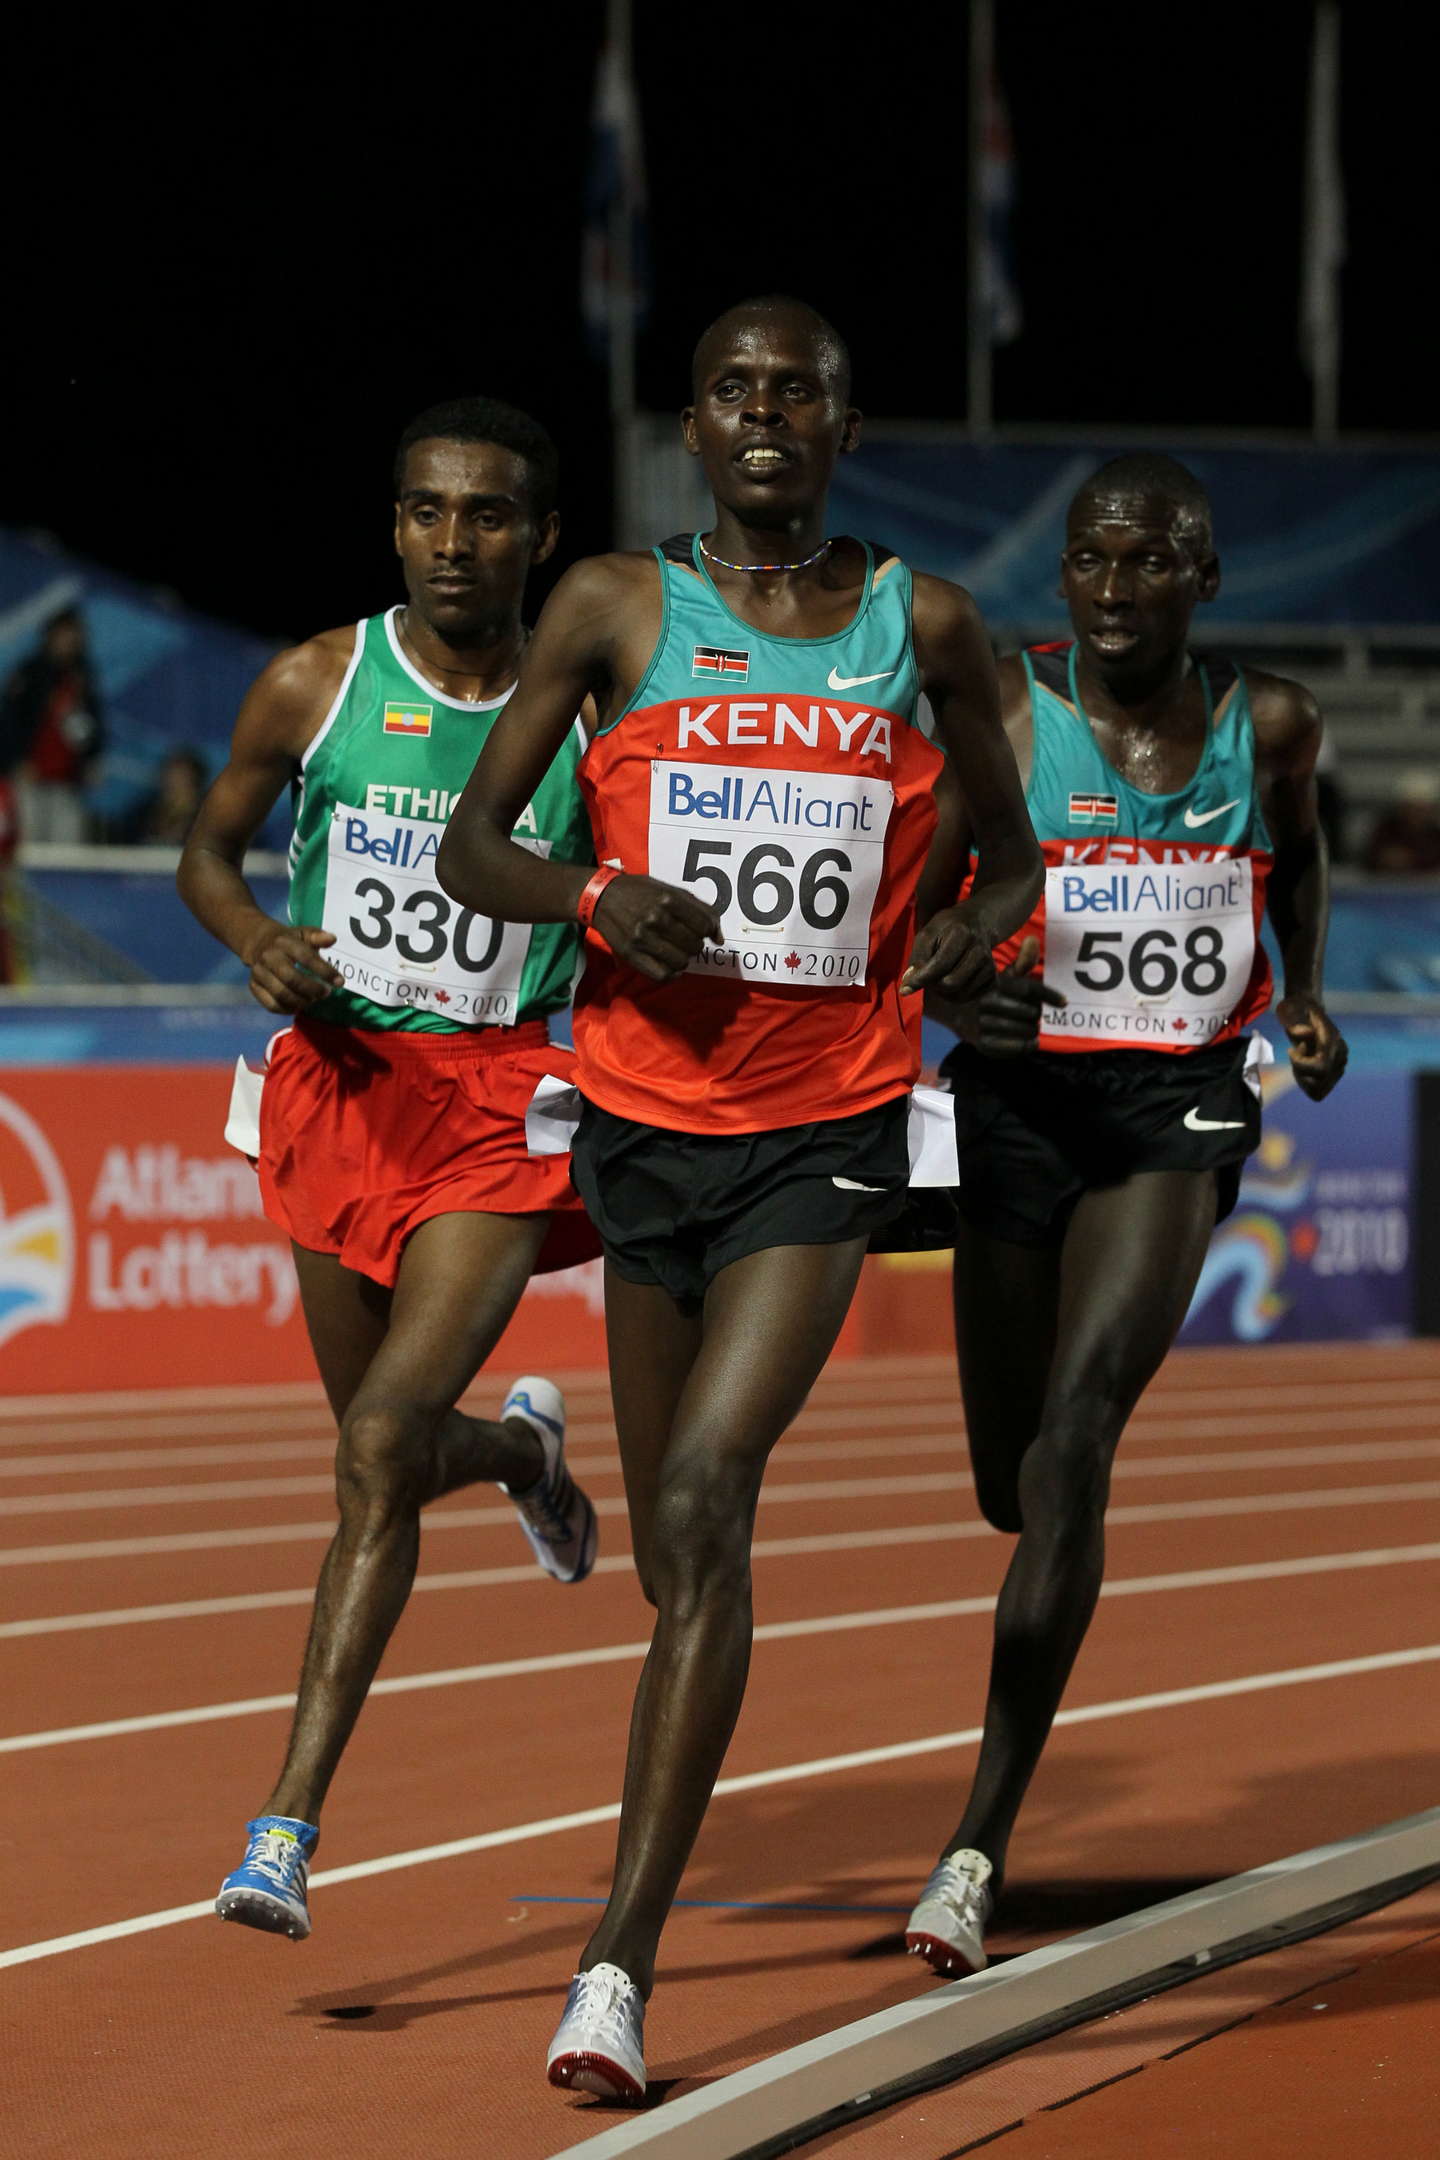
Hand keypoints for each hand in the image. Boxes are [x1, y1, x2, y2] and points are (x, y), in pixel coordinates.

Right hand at [245, 922, 343, 1013]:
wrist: (258, 942)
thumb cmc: (288, 940)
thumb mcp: (303, 933)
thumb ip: (317, 937)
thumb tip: (332, 939)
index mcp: (284, 943)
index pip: (306, 957)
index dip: (324, 971)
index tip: (340, 982)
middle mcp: (269, 957)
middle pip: (291, 978)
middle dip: (312, 989)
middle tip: (326, 993)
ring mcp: (259, 973)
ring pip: (281, 994)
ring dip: (301, 1001)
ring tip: (313, 999)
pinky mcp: (254, 986)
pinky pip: (271, 1005)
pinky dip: (288, 1009)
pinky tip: (299, 1005)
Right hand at [593, 874, 721, 983]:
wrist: (601, 896)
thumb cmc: (640, 891)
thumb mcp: (670, 890)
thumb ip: (699, 909)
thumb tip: (719, 938)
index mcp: (668, 899)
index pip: (704, 925)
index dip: (707, 931)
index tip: (700, 931)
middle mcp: (656, 918)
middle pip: (695, 945)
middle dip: (694, 944)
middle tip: (684, 939)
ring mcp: (642, 938)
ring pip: (681, 962)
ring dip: (683, 959)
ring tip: (675, 950)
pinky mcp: (631, 954)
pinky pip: (662, 975)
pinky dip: (671, 974)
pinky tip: (669, 965)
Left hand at [901, 905, 996, 1001]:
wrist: (978, 923)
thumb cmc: (947, 929)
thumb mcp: (927, 934)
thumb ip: (916, 959)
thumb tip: (908, 987)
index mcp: (962, 934)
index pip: (939, 965)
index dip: (920, 979)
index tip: (905, 988)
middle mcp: (980, 951)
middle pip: (950, 983)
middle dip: (932, 985)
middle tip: (926, 977)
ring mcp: (990, 965)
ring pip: (960, 995)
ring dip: (943, 993)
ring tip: (938, 978)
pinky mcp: (993, 978)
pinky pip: (969, 998)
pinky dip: (955, 996)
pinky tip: (951, 981)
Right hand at [956, 934, 1065, 1057]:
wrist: (954, 1012)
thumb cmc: (989, 992)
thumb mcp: (1003, 976)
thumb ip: (1022, 962)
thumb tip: (1032, 940)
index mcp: (995, 984)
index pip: (1029, 989)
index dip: (1049, 995)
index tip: (1064, 1002)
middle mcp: (987, 1002)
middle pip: (1032, 1011)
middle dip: (1036, 1013)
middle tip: (1031, 1013)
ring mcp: (983, 1024)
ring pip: (1028, 1030)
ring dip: (1033, 1030)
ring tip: (1028, 1026)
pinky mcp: (983, 1044)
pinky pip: (1018, 1047)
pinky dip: (1028, 1045)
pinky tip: (1029, 1041)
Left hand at [1276, 992, 1347, 1099]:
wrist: (1308, 1010)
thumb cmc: (1296, 1009)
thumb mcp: (1290, 1010)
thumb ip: (1296, 1022)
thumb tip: (1305, 1034)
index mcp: (1331, 1040)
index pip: (1321, 1067)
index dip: (1300, 1065)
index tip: (1290, 1050)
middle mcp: (1340, 1054)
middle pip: (1319, 1082)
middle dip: (1300, 1072)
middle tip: (1296, 1053)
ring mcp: (1340, 1064)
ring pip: (1318, 1089)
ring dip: (1303, 1078)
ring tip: (1301, 1059)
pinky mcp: (1336, 1072)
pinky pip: (1319, 1090)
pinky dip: (1307, 1082)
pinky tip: (1303, 1066)